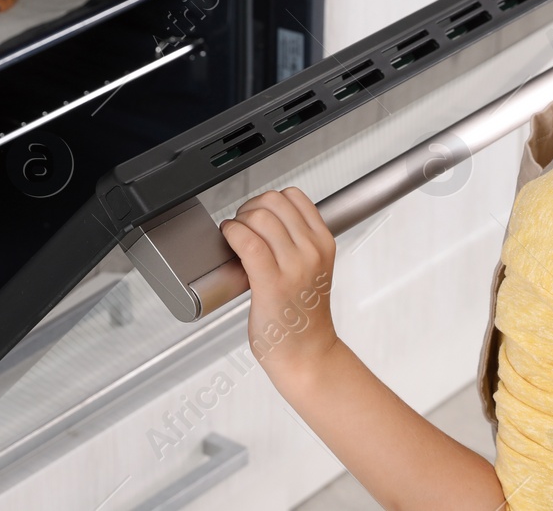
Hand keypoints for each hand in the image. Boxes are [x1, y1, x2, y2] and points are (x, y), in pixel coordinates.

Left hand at [220, 188, 337, 382]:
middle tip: (243, 226)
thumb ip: (297, 241)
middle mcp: (312, 251)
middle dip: (251, 208)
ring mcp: (294, 267)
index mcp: (323, 243)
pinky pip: (248, 241)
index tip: (259, 215)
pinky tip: (229, 239)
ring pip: (260, 218)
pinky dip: (232, 233)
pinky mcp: (272, 283)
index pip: (294, 197)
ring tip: (236, 236)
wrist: (306, 354)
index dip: (269, 200)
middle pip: (273, 202)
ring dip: (239, 221)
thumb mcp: (313, 268)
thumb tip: (263, 216)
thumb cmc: (303, 315)